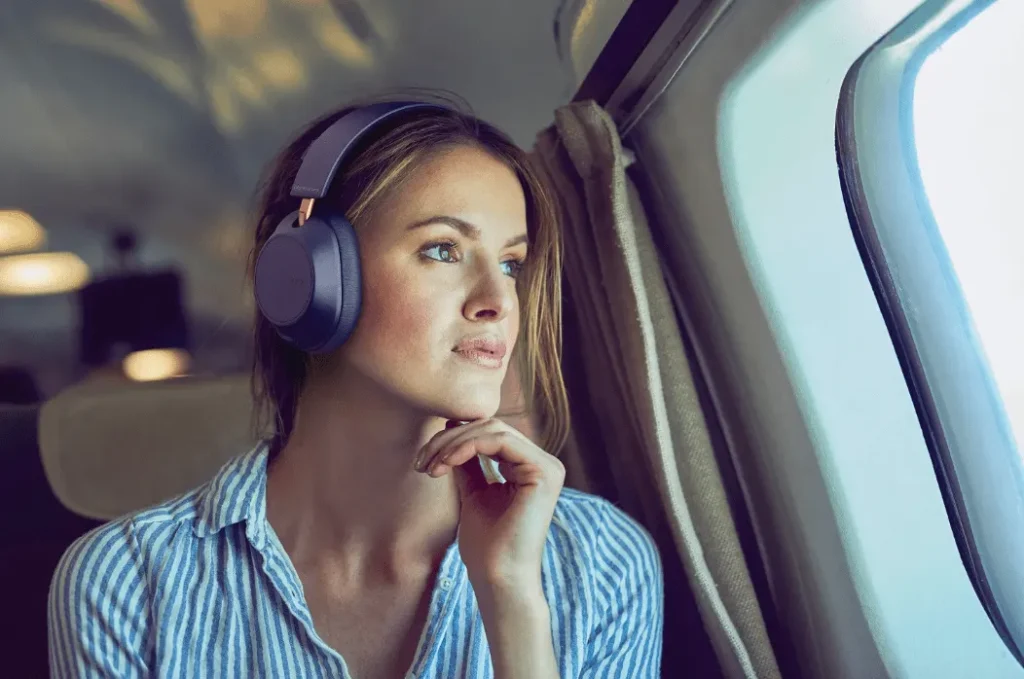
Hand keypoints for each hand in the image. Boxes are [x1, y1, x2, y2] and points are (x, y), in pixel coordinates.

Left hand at [414, 418, 565, 589]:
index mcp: (529, 468)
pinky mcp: (544, 472)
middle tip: (422, 462)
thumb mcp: (472, 493)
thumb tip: (452, 427)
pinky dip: (467, 447)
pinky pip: (500, 441)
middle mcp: (543, 463)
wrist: (498, 579)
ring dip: (453, 444)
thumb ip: (468, 462)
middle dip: (449, 440)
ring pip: (493, 429)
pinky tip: (446, 463)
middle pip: (490, 427)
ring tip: (430, 466)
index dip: (452, 440)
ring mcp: (548, 466)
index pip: (489, 434)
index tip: (423, 462)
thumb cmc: (486, 547)